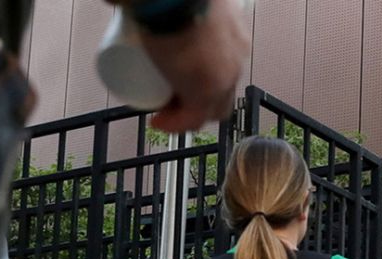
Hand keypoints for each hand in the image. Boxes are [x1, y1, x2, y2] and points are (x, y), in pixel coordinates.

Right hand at [138, 0, 248, 132]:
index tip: (177, 73)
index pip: (225, 64)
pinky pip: (193, 120)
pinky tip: (159, 121)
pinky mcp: (206, 94)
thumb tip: (144, 5)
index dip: (202, 73)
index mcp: (236, 34)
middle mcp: (237, 57)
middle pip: (222, 88)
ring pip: (211, 108)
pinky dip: (175, 124)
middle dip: (197, 96)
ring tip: (163, 109)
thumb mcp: (183, 2)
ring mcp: (225, 78)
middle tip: (169, 93)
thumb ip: (174, 4)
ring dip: (188, 113)